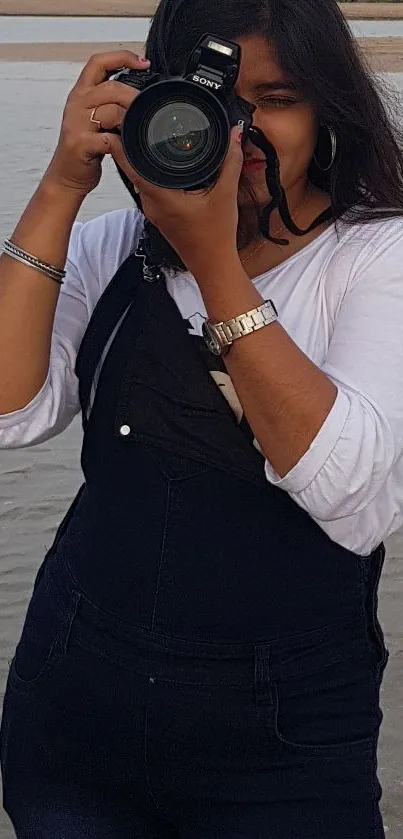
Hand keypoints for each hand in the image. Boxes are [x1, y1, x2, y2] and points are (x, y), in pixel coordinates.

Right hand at [42, 50, 149, 197]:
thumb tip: (138, 95)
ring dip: (129, 121)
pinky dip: (120, 144)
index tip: (144, 64)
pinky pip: (106, 139)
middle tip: (146, 110)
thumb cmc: (85, 148)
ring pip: (110, 112)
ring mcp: (76, 124)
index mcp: (81, 94)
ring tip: (136, 131)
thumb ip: (110, 104)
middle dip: (133, 98)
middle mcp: (77, 104)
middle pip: (111, 88)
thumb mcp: (95, 119)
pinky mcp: (80, 144)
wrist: (67, 175)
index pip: (99, 63)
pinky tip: (125, 148)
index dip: (122, 58)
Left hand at [109, 126, 243, 276]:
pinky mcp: (160, 218)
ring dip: (141, 163)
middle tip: (132, 127)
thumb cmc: (216, 238)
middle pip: (134, 172)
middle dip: (131, 149)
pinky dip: (152, 177)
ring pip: (141, 182)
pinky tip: (161, 167)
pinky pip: (149, 191)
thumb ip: (231, 161)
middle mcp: (152, 206)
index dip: (121, 148)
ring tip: (144, 141)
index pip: (132, 168)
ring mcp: (154, 213)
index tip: (115, 129)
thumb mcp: (226, 194)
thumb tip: (235, 135)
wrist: (214, 266)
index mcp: (162, 198)